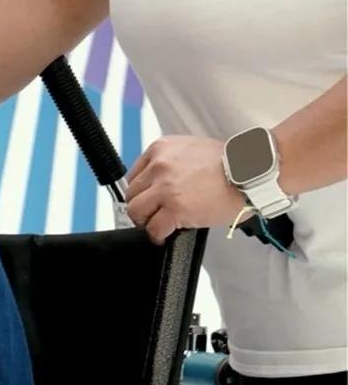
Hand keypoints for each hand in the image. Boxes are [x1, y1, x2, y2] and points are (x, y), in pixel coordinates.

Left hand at [126, 136, 245, 243]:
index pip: (134, 175)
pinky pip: (154, 228)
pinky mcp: (175, 208)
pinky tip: (165, 235)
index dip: (141, 191)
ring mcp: (165, 188)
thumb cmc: (232, 162)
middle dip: (141, 207)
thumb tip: (162, 180)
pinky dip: (157, 235)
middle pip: (132, 193)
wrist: (252, 171)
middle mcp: (159, 166)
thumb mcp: (192, 149)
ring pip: (136, 211)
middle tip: (151, 215)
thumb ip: (172, 162)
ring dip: (146, 221)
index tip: (146, 199)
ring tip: (157, 225)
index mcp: (161, 149)